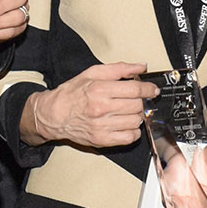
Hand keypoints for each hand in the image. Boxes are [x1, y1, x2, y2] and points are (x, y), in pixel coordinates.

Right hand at [26, 63, 154, 149]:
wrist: (53, 114)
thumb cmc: (72, 93)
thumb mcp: (92, 73)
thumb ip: (119, 68)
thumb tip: (140, 67)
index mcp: (99, 89)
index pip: (135, 89)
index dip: (148, 89)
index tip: (153, 90)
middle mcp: (101, 108)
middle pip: (137, 106)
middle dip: (141, 101)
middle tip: (137, 99)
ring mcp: (102, 126)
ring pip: (136, 122)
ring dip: (137, 116)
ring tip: (128, 111)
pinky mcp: (102, 140)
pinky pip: (129, 138)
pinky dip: (133, 131)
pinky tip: (125, 124)